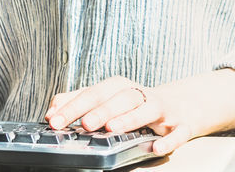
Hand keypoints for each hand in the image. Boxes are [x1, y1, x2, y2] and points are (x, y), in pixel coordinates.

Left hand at [45, 76, 194, 154]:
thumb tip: (52, 111)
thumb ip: (79, 102)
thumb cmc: (134, 104)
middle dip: (100, 110)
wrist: (181, 105)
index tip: (54, 120)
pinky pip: (178, 132)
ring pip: (146, 109)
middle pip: (119, 98)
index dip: (72, 106)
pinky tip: (156, 147)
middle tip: (83, 124)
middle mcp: (139, 94)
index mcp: (118, 87)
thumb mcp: (107, 99)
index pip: (93, 93)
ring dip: (129, 118)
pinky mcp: (181, 125)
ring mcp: (161, 109)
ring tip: (112, 129)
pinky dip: (169, 140)